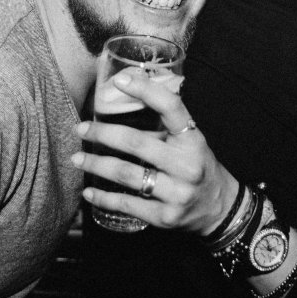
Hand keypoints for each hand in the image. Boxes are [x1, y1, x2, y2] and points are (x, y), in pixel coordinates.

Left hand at [73, 72, 239, 235]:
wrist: (218, 207)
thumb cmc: (197, 166)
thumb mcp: (190, 141)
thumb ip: (165, 125)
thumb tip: (128, 96)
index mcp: (193, 140)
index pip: (171, 108)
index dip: (145, 90)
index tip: (119, 81)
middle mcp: (187, 165)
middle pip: (136, 143)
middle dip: (102, 134)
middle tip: (81, 129)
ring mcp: (177, 193)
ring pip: (127, 174)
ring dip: (96, 165)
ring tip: (77, 159)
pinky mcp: (165, 217)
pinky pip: (127, 204)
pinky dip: (104, 198)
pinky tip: (89, 192)